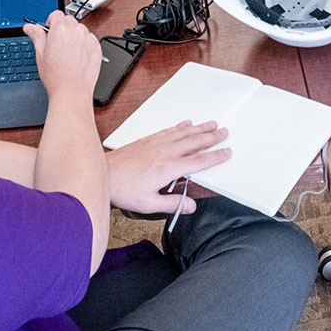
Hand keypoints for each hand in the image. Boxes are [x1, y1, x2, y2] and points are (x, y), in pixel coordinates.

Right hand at [24, 13, 100, 99]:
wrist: (72, 90)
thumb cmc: (56, 75)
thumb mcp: (40, 54)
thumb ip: (36, 36)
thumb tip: (29, 27)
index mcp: (60, 29)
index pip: (56, 14)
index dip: (51, 23)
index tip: (50, 32)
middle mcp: (76, 30)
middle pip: (69, 20)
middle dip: (63, 29)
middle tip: (57, 45)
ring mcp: (88, 38)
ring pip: (80, 29)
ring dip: (74, 36)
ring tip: (68, 53)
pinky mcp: (96, 47)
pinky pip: (89, 39)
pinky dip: (84, 44)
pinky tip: (77, 57)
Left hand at [106, 120, 232, 212]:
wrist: (104, 175)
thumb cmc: (124, 189)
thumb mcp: (149, 204)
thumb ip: (172, 204)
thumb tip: (190, 206)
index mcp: (169, 168)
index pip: (199, 161)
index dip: (215, 156)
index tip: (226, 152)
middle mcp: (165, 152)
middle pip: (195, 142)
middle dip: (212, 137)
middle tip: (224, 132)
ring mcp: (157, 144)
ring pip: (184, 133)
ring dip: (199, 128)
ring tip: (211, 124)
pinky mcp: (148, 140)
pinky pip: (170, 130)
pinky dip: (181, 126)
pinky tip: (186, 124)